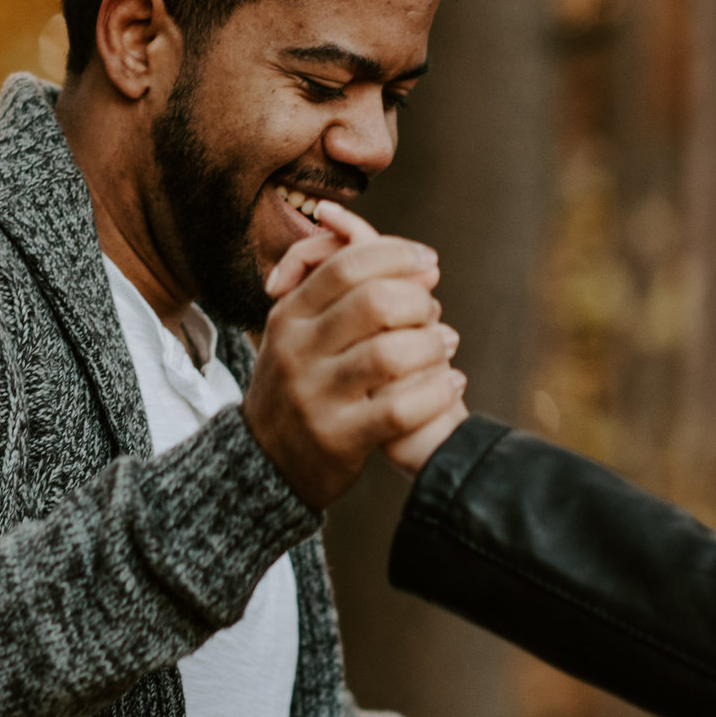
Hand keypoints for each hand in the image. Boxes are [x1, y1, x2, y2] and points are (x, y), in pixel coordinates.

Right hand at [242, 204, 463, 509]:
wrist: (265, 462)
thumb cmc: (300, 381)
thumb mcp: (300, 328)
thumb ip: (340, 284)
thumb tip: (417, 260)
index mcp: (288, 315)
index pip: (346, 264)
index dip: (397, 254)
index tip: (428, 262)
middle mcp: (296, 352)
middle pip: (373, 303)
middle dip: (419, 302)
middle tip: (434, 312)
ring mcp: (315, 397)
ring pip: (390, 355)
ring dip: (432, 346)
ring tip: (445, 345)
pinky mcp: (338, 440)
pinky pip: (400, 409)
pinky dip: (436, 392)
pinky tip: (450, 383)